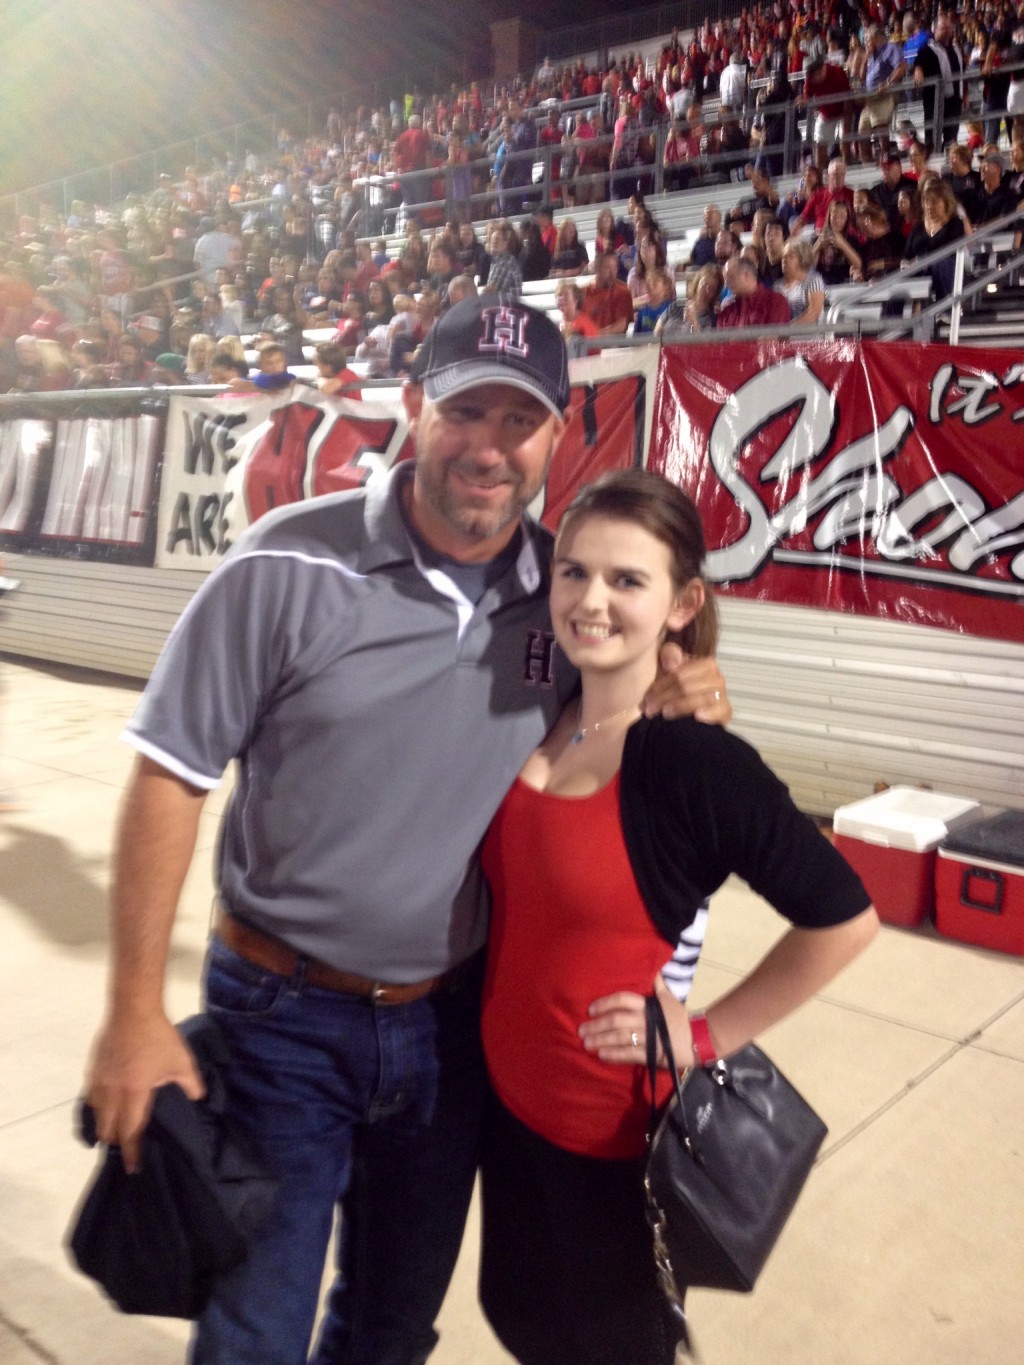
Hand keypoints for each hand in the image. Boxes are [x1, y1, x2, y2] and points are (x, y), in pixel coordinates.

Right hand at [86, 1012, 204, 1172]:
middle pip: (108, 1128)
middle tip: (125, 1149)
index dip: (132, 1151)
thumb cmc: (159, 1037)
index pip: (130, 1131)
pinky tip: (104, 1107)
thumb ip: (190, 1084)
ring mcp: (99, 1080)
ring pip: (97, 1113)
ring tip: (114, 1131)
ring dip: (104, 1126)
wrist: (133, 1009)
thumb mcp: (182, 1062)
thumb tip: (198, 1098)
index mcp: (134, 1093)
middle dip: (116, 1142)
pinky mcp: (93, 1069)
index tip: (133, 1167)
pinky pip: (92, 1096)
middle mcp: (112, 1092)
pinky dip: (97, 1108)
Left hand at [579, 975, 692, 1068]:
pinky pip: (629, 1054)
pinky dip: (614, 1055)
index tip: (591, 1009)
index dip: (605, 1003)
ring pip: (620, 1038)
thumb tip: (653, 970)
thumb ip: (658, 986)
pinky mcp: (651, 1055)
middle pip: (616, 1020)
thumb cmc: (681, 1018)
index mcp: (648, 1005)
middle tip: (581, 1029)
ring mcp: (648, 1038)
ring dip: (601, 1040)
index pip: (623, 999)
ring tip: (586, 1043)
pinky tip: (601, 1055)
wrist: (700, 1039)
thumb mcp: (668, 999)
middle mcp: (645, 1020)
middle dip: (597, 1025)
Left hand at [642, 642, 731, 723]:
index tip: (648, 697)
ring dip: (680, 707)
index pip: (680, 674)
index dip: (661, 685)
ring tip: (665, 714)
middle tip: (650, 709)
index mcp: (705, 664)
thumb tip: (672, 664)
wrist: (681, 713)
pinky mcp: (725, 712)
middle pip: (688, 687)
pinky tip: (697, 716)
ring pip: (701, 698)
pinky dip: (709, 713)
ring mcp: (722, 695)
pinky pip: (720, 711)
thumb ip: (669, 654)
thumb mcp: (666, 668)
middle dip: (666, 698)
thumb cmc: (672, 690)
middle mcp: (717, 678)